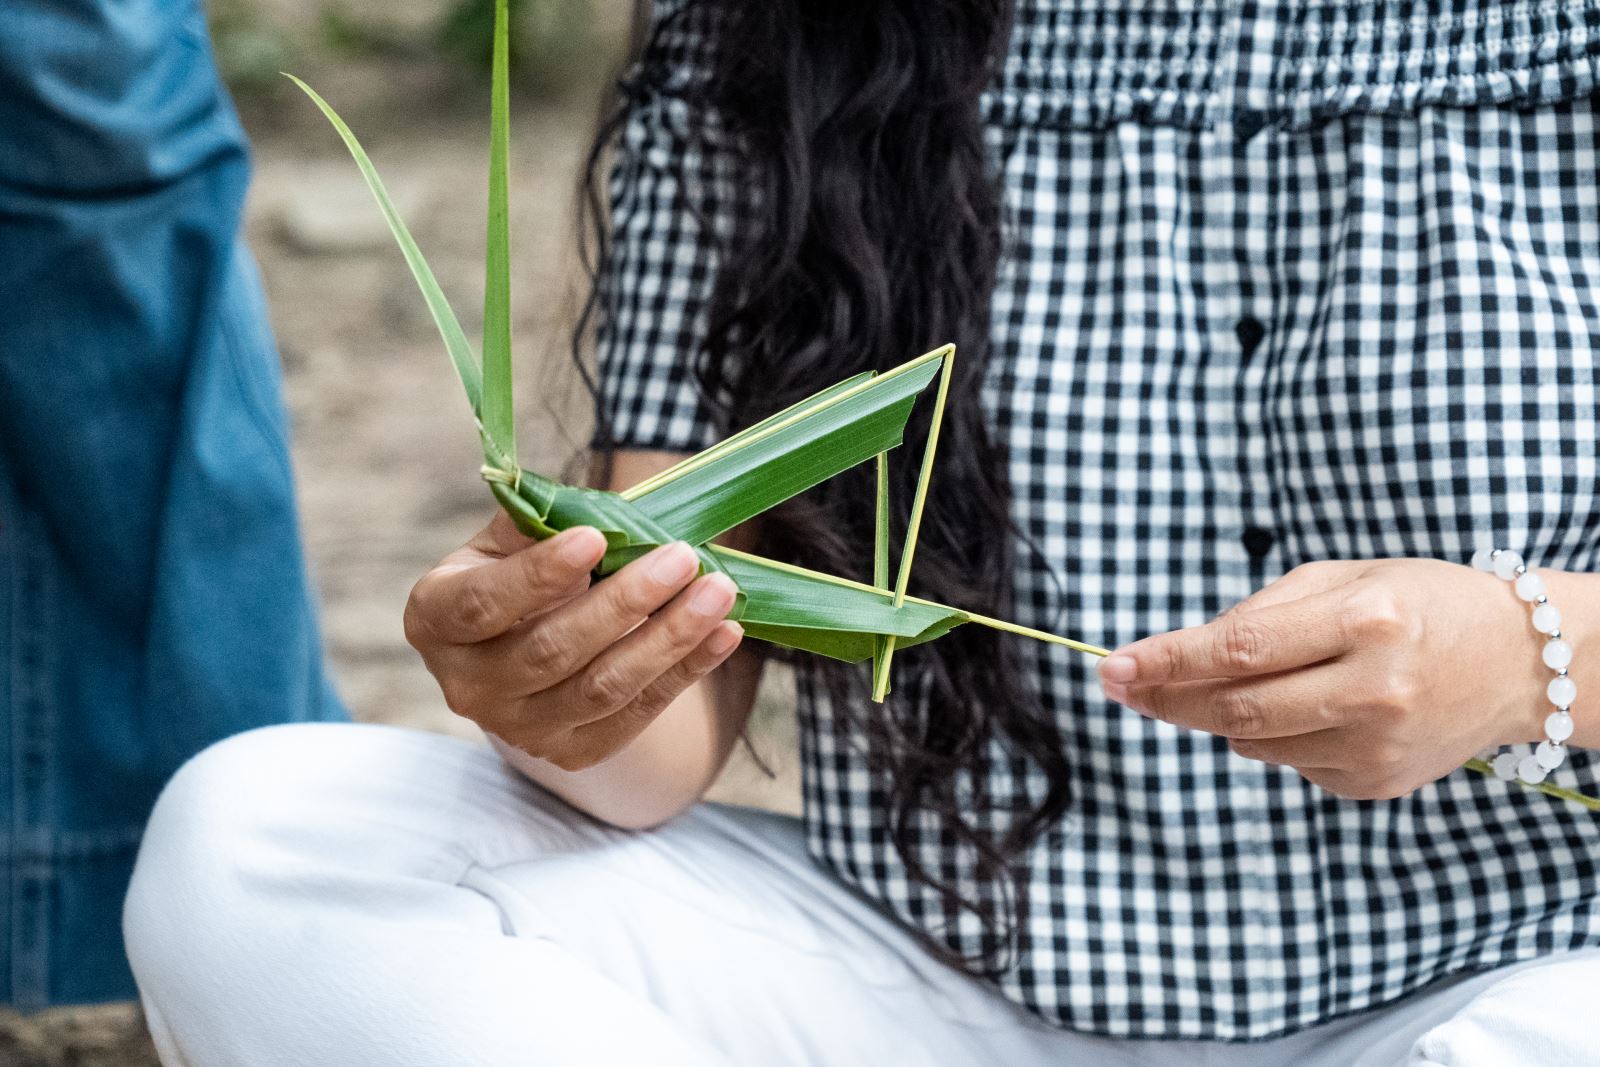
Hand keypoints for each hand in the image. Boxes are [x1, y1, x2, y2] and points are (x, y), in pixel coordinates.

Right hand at [404, 512, 743, 770]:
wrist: (529, 641)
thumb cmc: (520, 573)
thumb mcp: (509, 539)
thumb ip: (538, 523)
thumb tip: (593, 513)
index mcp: (435, 619)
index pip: (483, 603)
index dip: (537, 575)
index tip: (595, 537)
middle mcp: (467, 685)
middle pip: (551, 650)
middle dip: (625, 601)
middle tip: (683, 557)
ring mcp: (519, 729)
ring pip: (602, 688)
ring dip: (668, 638)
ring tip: (718, 591)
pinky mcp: (572, 752)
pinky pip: (636, 714)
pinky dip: (686, 671)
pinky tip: (724, 633)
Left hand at [1097, 559, 1549, 799]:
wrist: (1517, 662)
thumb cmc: (1418, 604)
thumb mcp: (1343, 577)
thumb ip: (1260, 612)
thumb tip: (1177, 656)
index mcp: (1366, 621)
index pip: (1239, 648)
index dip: (1167, 660)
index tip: (1111, 665)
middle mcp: (1372, 689)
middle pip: (1234, 707)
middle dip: (1164, 697)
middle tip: (1119, 685)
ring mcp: (1375, 746)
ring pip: (1252, 741)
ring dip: (1222, 713)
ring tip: (1244, 681)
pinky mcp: (1374, 783)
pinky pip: (1289, 762)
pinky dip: (1274, 735)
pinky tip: (1308, 706)